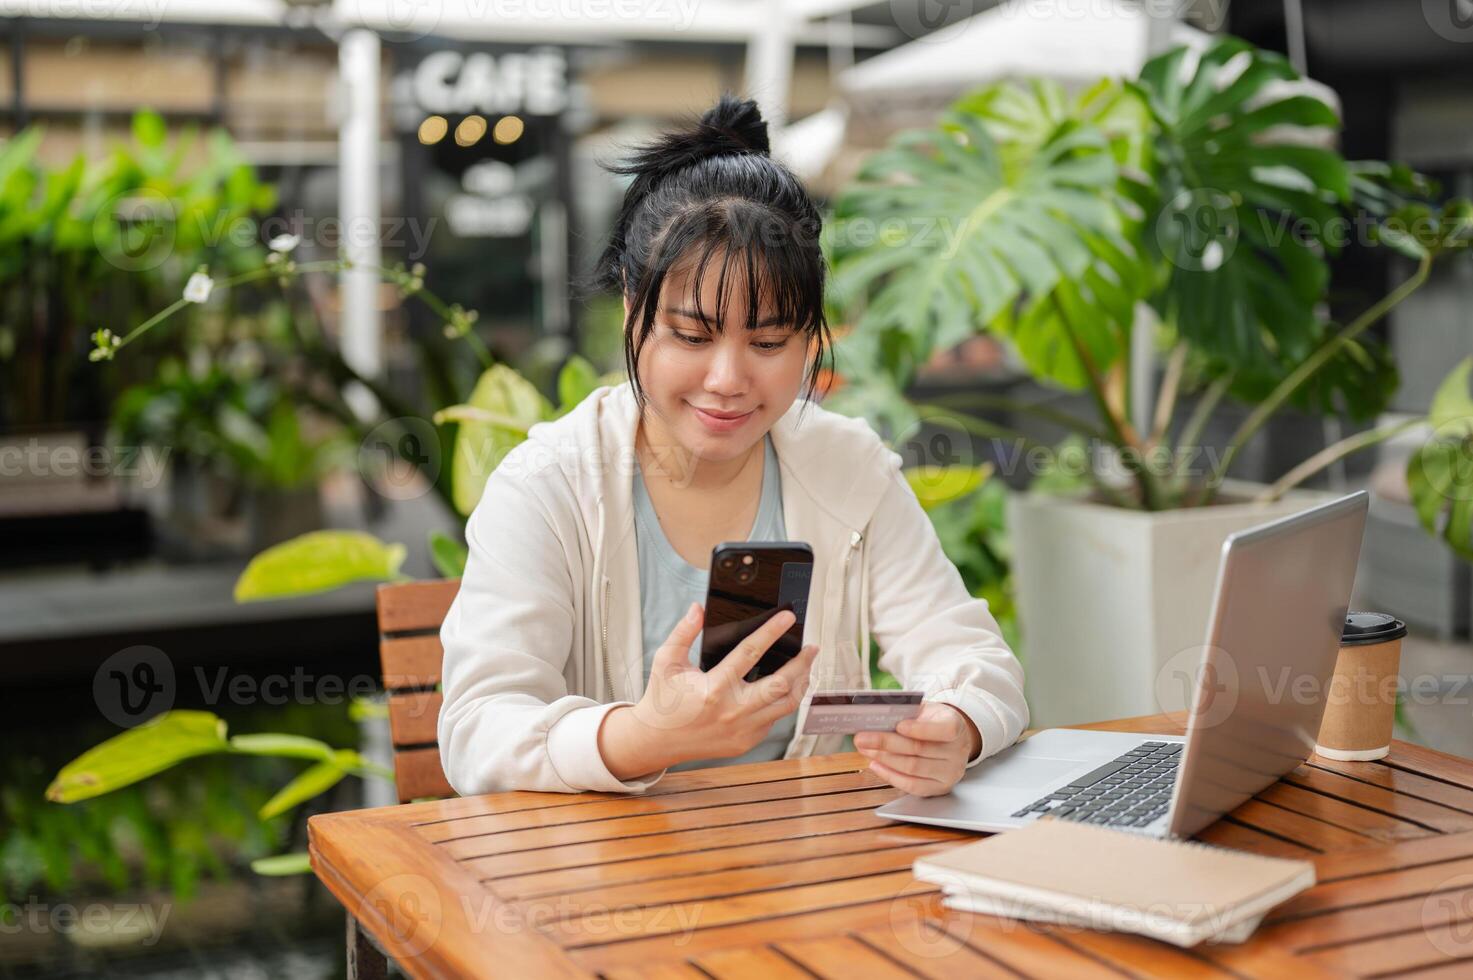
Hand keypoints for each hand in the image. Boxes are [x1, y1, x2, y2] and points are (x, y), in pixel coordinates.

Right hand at [629, 602, 818, 764]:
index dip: (771, 631)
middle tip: (812, 647)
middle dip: (802, 663)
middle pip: (781, 684)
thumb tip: (697, 609)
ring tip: (806, 667)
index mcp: (714, 688)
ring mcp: (742, 730)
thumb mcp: (666, 661)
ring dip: (800, 684)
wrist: (658, 741)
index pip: (750, 652)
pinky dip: (782, 703)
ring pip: (785, 705)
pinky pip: (773, 720)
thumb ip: (683, 633)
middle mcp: (733, 711)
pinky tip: (785, 689)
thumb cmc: (663, 699)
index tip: (788, 617)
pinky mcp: (746, 742)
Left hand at [854, 702, 980, 796]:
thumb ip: (907, 711)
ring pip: (912, 768)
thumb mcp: (925, 709)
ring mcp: (950, 773)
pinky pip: (912, 785)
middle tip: (862, 738)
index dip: (921, 729)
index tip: (899, 725)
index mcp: (956, 725)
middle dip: (886, 743)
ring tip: (864, 749)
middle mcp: (957, 752)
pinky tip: (876, 764)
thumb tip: (876, 714)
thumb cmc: (932, 722)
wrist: (950, 741)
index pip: (945, 729)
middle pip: (919, 749)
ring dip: (884, 759)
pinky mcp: (939, 788)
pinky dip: (890, 775)